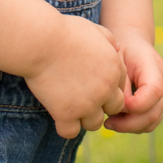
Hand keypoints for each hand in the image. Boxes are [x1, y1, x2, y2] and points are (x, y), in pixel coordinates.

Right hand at [20, 13, 128, 138]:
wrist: (42, 41)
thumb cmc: (65, 32)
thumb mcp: (94, 30)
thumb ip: (109, 40)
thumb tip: (117, 49)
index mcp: (114, 69)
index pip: (121, 87)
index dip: (107, 86)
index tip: (91, 82)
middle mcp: (105, 89)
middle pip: (114, 108)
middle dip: (102, 104)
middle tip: (83, 98)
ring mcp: (87, 104)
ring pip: (94, 124)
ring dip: (84, 118)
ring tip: (70, 107)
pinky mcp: (66, 114)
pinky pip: (71, 132)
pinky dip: (65, 127)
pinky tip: (58, 116)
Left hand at [102, 28, 162, 133]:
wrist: (135, 47)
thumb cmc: (123, 53)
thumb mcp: (118, 61)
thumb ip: (122, 86)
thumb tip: (122, 109)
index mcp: (156, 69)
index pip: (155, 92)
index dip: (136, 104)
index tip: (116, 104)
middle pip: (153, 114)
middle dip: (128, 123)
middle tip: (107, 122)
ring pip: (151, 123)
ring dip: (130, 127)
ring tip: (111, 121)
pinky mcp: (160, 106)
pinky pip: (149, 124)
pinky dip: (133, 126)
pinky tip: (118, 120)